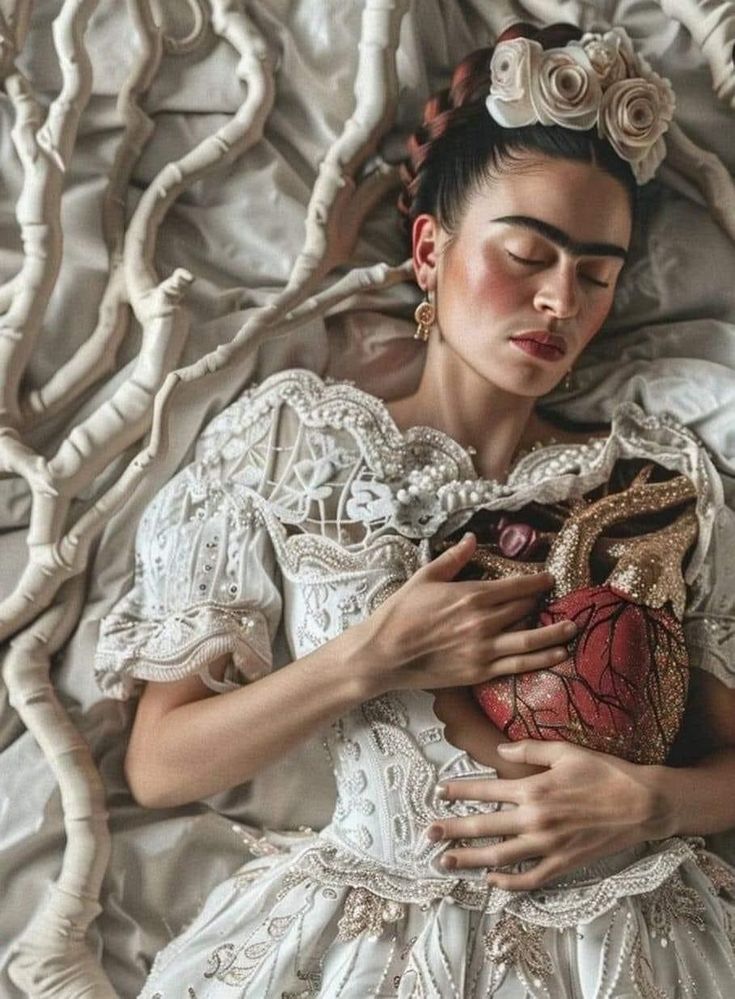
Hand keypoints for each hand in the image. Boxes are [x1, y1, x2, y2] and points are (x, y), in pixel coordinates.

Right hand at [357, 532, 577, 695]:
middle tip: (560, 599)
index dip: (536, 581)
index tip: (548, 579)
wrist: (384, 653)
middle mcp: (482, 622)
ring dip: (555, 632)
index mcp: (471, 595)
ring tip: (573, 627)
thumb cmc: (400, 613)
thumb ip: (453, 559)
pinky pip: (519, 665)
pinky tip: (558, 654)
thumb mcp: (425, 577)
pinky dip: (542, 659)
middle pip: (525, 608)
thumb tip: (472, 539)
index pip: (516, 586)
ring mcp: (483, 649)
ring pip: (530, 639)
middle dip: (543, 602)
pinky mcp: (480, 671)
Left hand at [426, 740, 671, 890]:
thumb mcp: (566, 751)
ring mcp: (548, 845)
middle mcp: (535, 818)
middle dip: (453, 830)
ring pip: (500, 857)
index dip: (459, 791)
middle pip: (484, 827)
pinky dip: (509, 884)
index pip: (486, 789)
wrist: (642, 804)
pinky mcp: (564, 863)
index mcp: (533, 788)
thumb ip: (529, 748)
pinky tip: (491, 884)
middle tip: (428, 835)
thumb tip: (500, 748)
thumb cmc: (605, 772)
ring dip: (470, 861)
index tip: (438, 792)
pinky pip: (530, 879)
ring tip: (446, 863)